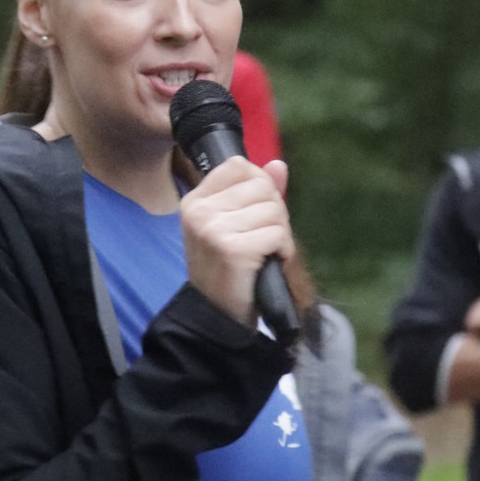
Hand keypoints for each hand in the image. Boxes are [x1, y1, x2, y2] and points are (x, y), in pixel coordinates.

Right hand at [180, 157, 292, 325]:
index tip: (256, 212)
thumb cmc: (226, 269)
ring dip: (281, 233)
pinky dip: (284, 249)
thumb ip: (255, 192)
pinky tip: (272, 261)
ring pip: (274, 210)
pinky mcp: (233, 249)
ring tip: (266, 251)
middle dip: (274, 212)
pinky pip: (278, 233)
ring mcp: (214, 229)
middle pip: (262, 186)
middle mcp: (200, 211)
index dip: (259, 185)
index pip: (238, 166)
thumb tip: (278, 165)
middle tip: (263, 238)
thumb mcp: (233, 225)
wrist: (216, 315)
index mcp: (195, 200)